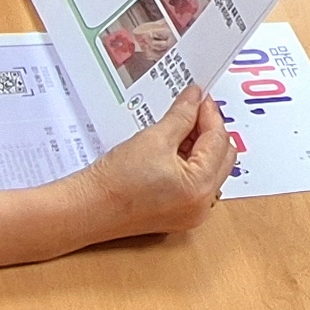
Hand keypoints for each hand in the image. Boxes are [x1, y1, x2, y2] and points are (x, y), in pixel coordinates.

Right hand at [68, 82, 236, 238]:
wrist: (87, 209)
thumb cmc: (115, 180)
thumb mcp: (154, 139)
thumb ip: (182, 116)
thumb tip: (195, 97)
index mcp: (200, 187)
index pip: (218, 141)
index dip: (210, 114)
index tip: (200, 96)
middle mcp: (202, 204)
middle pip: (222, 157)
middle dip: (210, 130)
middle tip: (193, 108)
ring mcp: (192, 213)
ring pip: (211, 170)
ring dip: (201, 146)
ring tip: (181, 125)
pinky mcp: (179, 214)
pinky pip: (197, 183)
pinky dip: (191, 163)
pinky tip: (175, 146)